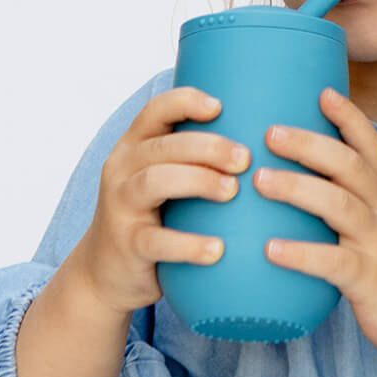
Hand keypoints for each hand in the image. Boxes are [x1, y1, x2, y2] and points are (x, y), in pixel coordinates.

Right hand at [73, 86, 250, 313]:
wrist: (108, 274)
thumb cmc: (154, 216)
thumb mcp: (164, 178)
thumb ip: (196, 157)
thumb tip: (267, 134)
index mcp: (135, 145)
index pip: (155, 110)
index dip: (186, 101)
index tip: (220, 106)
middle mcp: (122, 168)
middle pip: (164, 145)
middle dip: (208, 147)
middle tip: (245, 159)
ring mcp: (120, 206)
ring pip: (155, 181)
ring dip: (199, 181)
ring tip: (233, 191)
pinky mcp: (126, 244)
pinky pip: (156, 240)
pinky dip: (188, 244)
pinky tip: (218, 249)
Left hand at [257, 86, 376, 363]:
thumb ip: (353, 196)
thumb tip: (300, 174)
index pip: (370, 144)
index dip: (348, 116)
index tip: (322, 91)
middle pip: (348, 165)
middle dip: (309, 144)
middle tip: (269, 132)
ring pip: (338, 205)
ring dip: (297, 189)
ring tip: (258, 180)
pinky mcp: (368, 279)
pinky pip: (333, 262)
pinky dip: (301, 254)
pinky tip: (269, 250)